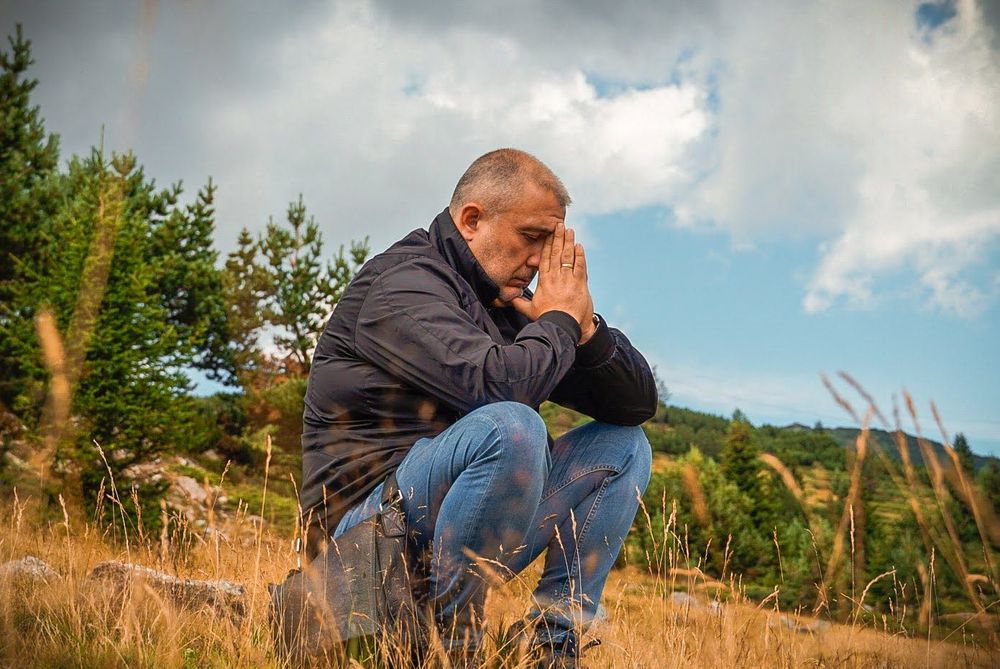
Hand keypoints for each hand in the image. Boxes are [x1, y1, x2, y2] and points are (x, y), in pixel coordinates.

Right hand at [511, 221, 593, 337]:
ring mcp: (568, 280)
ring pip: (568, 257)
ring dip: (568, 242)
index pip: (545, 259)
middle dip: (557, 238)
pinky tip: (579, 246)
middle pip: (556, 253)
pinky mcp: (579, 284)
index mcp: (544, 282)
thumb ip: (519, 303)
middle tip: (559, 224)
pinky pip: (580, 266)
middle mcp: (555, 278)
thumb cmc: (546, 319)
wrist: (561, 327)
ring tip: (569, 230)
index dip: (547, 245)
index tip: (548, 234)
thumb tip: (509, 299)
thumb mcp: (530, 311)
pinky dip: (580, 255)